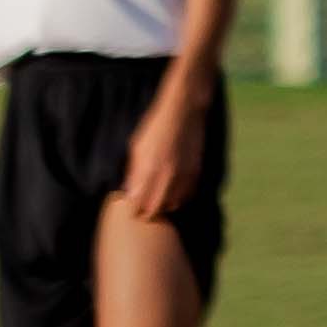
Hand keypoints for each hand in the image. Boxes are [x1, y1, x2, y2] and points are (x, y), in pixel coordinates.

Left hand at [118, 79, 207, 224]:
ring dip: (165, 207)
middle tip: (144, 212)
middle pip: (157, 207)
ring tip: (159, 204)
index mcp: (149, 169)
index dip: (135, 209)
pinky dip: (180, 199)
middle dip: (149, 212)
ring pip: (174, 204)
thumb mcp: (136, 148)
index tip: (132, 210)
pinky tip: (174, 195)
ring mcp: (184, 175)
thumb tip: (129, 192)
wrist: (183, 113)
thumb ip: (133, 172)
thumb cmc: (155, 128)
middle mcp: (167, 175)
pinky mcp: (196, 172)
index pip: (140, 201)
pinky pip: (188, 195)